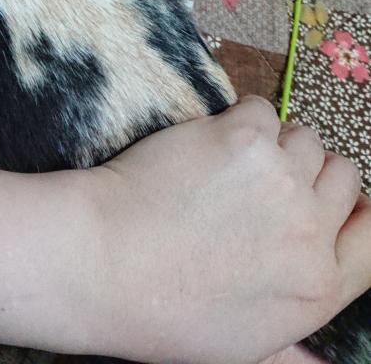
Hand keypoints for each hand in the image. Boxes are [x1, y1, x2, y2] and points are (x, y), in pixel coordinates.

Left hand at [78, 96, 369, 363]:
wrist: (103, 264)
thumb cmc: (165, 311)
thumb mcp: (246, 346)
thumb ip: (295, 336)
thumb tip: (324, 347)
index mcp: (319, 288)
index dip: (354, 210)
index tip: (330, 202)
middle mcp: (310, 231)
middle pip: (343, 175)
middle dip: (309, 173)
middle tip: (264, 181)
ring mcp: (280, 179)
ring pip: (305, 137)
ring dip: (276, 143)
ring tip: (231, 164)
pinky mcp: (243, 138)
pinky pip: (262, 109)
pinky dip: (241, 120)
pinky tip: (209, 144)